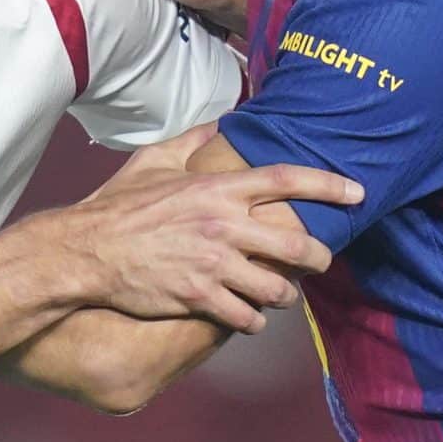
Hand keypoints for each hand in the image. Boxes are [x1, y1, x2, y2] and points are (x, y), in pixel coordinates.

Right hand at [62, 158, 359, 332]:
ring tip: (281, 294)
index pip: (287, 180)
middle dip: (319, 257)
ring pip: (277, 288)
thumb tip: (223, 121)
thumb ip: (194, 139)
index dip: (329, 185)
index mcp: (217, 188)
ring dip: (285, 294)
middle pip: (297, 244)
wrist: (85, 253)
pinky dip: (254, 320)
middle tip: (321, 261)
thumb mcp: (154, 160)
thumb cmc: (118, 206)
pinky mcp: (200, 298)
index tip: (357, 192)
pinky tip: (249, 317)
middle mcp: (223, 226)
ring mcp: (214, 265)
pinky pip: (247, 317)